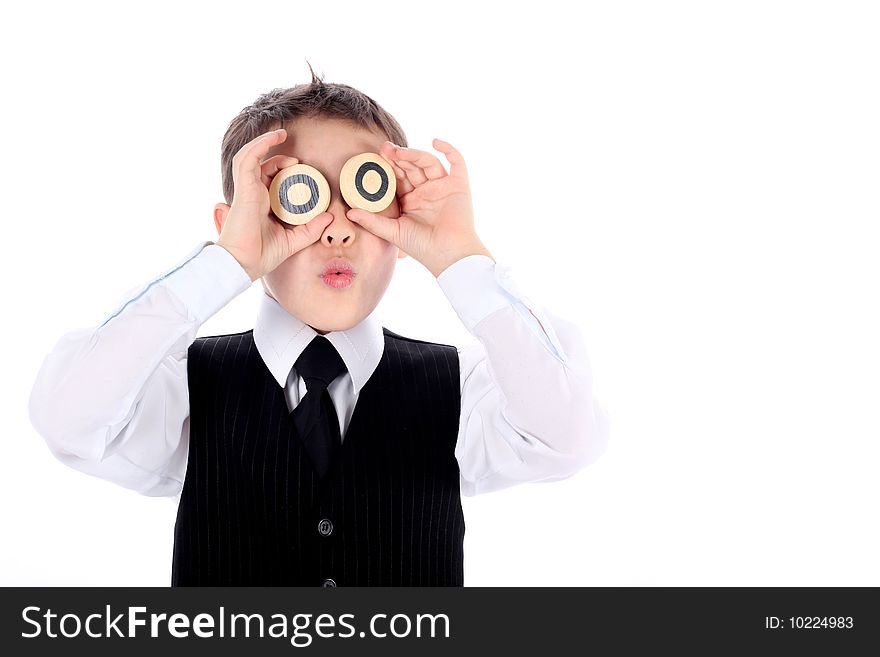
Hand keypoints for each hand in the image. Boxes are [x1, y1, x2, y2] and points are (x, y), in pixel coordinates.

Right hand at [215, 128, 332, 280]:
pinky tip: (273, 137)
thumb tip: (329, 217)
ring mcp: (246, 190)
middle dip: (277, 155)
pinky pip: (247, 159)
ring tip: (281, 133)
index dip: (283, 169)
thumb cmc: (261, 255)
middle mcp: (252, 194)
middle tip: (298, 160)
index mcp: (261, 204)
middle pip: (261, 165)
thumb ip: (310, 229)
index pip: (269, 179)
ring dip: (265, 142)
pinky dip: (259, 145)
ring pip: (251, 156)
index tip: (303, 171)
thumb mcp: (293, 241)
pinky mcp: (243, 188)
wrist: (243, 264)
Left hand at [346, 139, 492, 276]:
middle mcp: (427, 191)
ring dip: (414, 154)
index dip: (388, 166)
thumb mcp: (393, 232)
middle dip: (398, 156)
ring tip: (400, 152)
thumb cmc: (423, 248)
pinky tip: (435, 141)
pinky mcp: (459, 186)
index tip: (376, 157)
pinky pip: (457, 162)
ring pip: (428, 162)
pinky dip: (449, 149)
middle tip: (384, 149)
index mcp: (412, 200)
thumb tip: (349, 212)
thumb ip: (372, 221)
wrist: (449, 256)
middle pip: (412, 166)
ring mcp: (443, 187)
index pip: (398, 177)